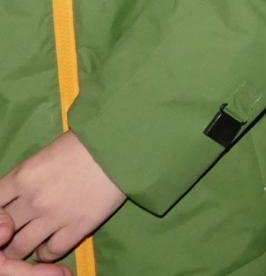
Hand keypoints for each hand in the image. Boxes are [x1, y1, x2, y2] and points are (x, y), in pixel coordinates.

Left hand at [0, 132, 124, 264]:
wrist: (126, 141)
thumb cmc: (89, 139)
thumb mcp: (48, 152)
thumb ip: (27, 177)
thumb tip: (15, 195)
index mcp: (23, 176)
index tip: (4, 217)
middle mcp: (33, 199)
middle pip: (2, 231)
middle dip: (6, 234)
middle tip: (15, 232)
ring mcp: (54, 216)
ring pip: (21, 248)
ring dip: (23, 248)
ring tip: (32, 241)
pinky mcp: (77, 227)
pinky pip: (49, 253)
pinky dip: (46, 252)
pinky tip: (51, 243)